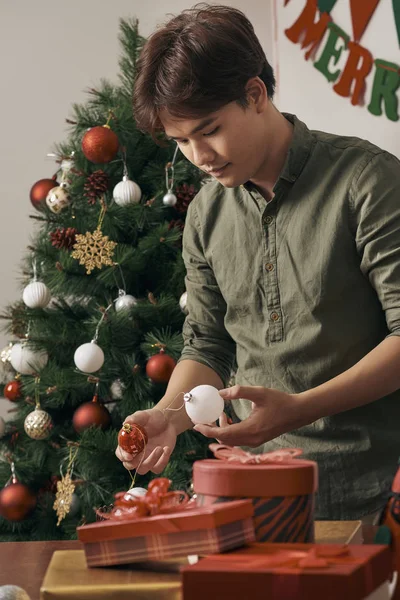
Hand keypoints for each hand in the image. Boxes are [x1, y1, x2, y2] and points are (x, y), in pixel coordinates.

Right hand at [115, 408, 176, 474]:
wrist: (168, 421)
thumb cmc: (153, 417)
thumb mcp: (144, 415)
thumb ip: (134, 418)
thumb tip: (126, 423)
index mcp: (128, 443)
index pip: (120, 453)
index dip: (123, 456)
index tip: (130, 455)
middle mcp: (135, 453)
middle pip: (129, 465)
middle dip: (134, 463)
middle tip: (143, 452)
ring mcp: (146, 458)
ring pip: (142, 470)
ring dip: (151, 461)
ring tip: (160, 448)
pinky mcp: (157, 461)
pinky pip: (157, 469)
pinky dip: (162, 461)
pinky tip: (166, 448)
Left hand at [193, 384, 308, 446]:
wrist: (298, 412)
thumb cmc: (280, 401)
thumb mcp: (259, 392)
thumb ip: (239, 391)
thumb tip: (220, 392)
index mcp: (250, 430)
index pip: (223, 434)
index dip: (207, 430)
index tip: (196, 424)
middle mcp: (251, 440)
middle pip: (224, 440)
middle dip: (211, 430)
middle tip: (201, 419)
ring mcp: (255, 442)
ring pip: (231, 440)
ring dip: (221, 430)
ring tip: (218, 414)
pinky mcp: (257, 440)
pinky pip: (238, 439)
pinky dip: (229, 431)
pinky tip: (228, 418)